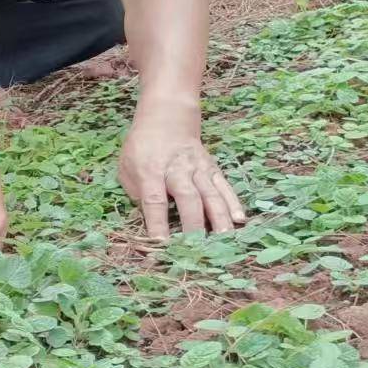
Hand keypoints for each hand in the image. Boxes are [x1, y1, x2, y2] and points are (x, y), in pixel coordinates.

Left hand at [119, 111, 244, 239]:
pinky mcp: (213, 169)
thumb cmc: (141, 149)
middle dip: (193, 223)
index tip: (160, 243)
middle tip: (196, 247)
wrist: (166, 121)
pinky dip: (233, 204)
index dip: (157, 222)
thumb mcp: (127, 168)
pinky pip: (225, 187)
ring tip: (224, 239)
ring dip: (218, 217)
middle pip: (188, 198)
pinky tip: (240, 220)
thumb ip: (136, 193)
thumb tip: (147, 220)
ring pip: (211, 194)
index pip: (154, 200)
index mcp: (150, 171)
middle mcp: (177, 170)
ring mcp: (198, 169)